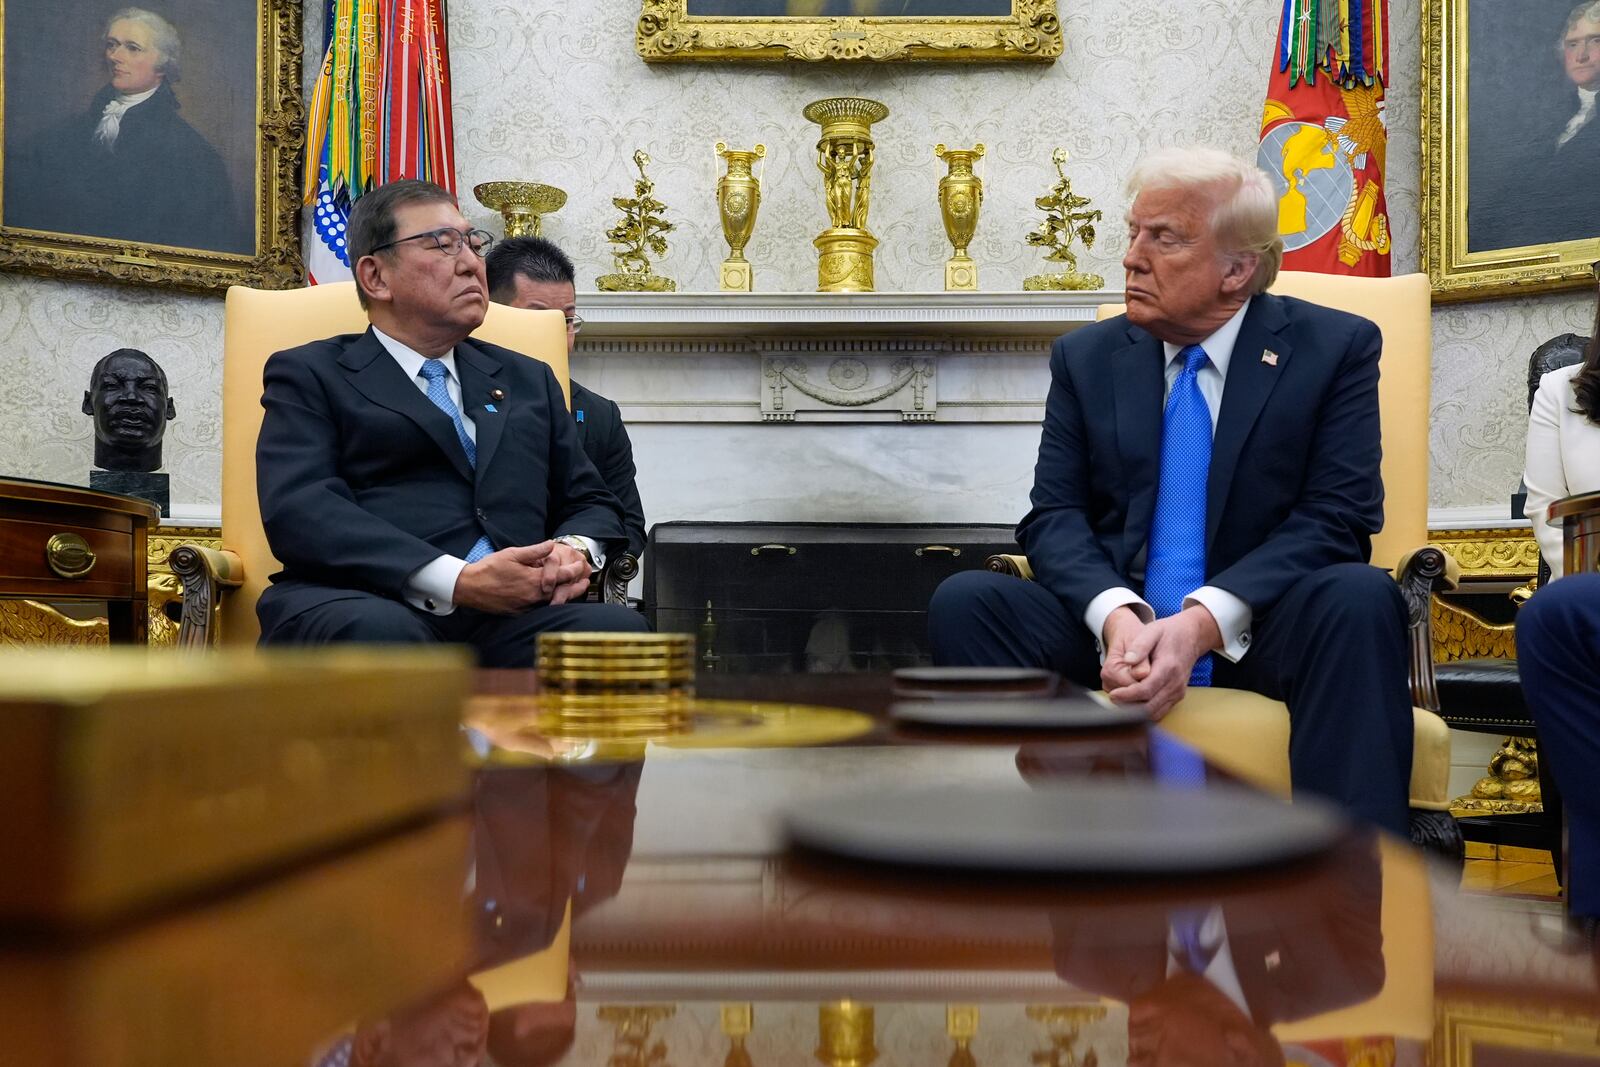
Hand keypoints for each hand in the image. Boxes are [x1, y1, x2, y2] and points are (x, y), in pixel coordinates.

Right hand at [451, 542, 585, 613]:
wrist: (469, 587)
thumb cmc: (489, 569)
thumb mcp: (512, 554)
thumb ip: (534, 551)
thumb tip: (551, 545)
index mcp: (533, 581)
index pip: (561, 577)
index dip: (574, 571)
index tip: (582, 566)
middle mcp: (532, 596)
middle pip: (561, 593)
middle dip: (575, 587)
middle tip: (585, 582)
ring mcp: (526, 606)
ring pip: (551, 602)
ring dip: (563, 595)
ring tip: (573, 590)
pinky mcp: (519, 612)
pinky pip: (538, 608)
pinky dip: (548, 603)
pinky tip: (551, 599)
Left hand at [1104, 605, 1221, 720]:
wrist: (1191, 636)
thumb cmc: (1169, 632)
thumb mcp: (1152, 631)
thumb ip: (1139, 646)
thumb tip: (1127, 660)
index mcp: (1168, 668)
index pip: (1145, 690)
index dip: (1127, 695)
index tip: (1112, 694)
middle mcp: (1175, 684)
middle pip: (1150, 707)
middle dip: (1129, 706)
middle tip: (1113, 699)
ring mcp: (1178, 692)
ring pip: (1155, 713)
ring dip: (1136, 712)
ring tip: (1121, 700)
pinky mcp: (1177, 696)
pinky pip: (1160, 711)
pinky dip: (1145, 711)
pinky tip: (1132, 702)